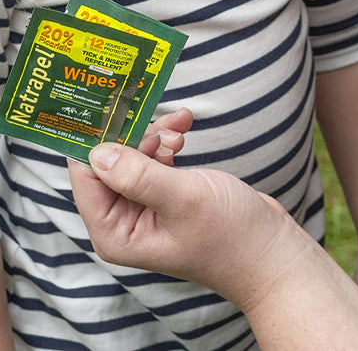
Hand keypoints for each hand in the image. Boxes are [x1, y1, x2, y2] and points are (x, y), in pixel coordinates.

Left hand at [67, 125, 310, 310]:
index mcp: (116, 235)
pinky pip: (154, 161)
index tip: (109, 106)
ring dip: (154, 136)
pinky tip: (184, 133)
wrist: (272, 251)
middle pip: (108, 164)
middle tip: (159, 120)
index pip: (86, 177)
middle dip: (132, 135)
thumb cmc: (231, 236)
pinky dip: (167, 143)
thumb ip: (137, 175)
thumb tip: (96, 151)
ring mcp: (146, 210)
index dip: (95, 140)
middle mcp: (124, 224)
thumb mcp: (183, 199)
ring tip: (180, 129)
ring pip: (133, 157)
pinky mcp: (167, 198)